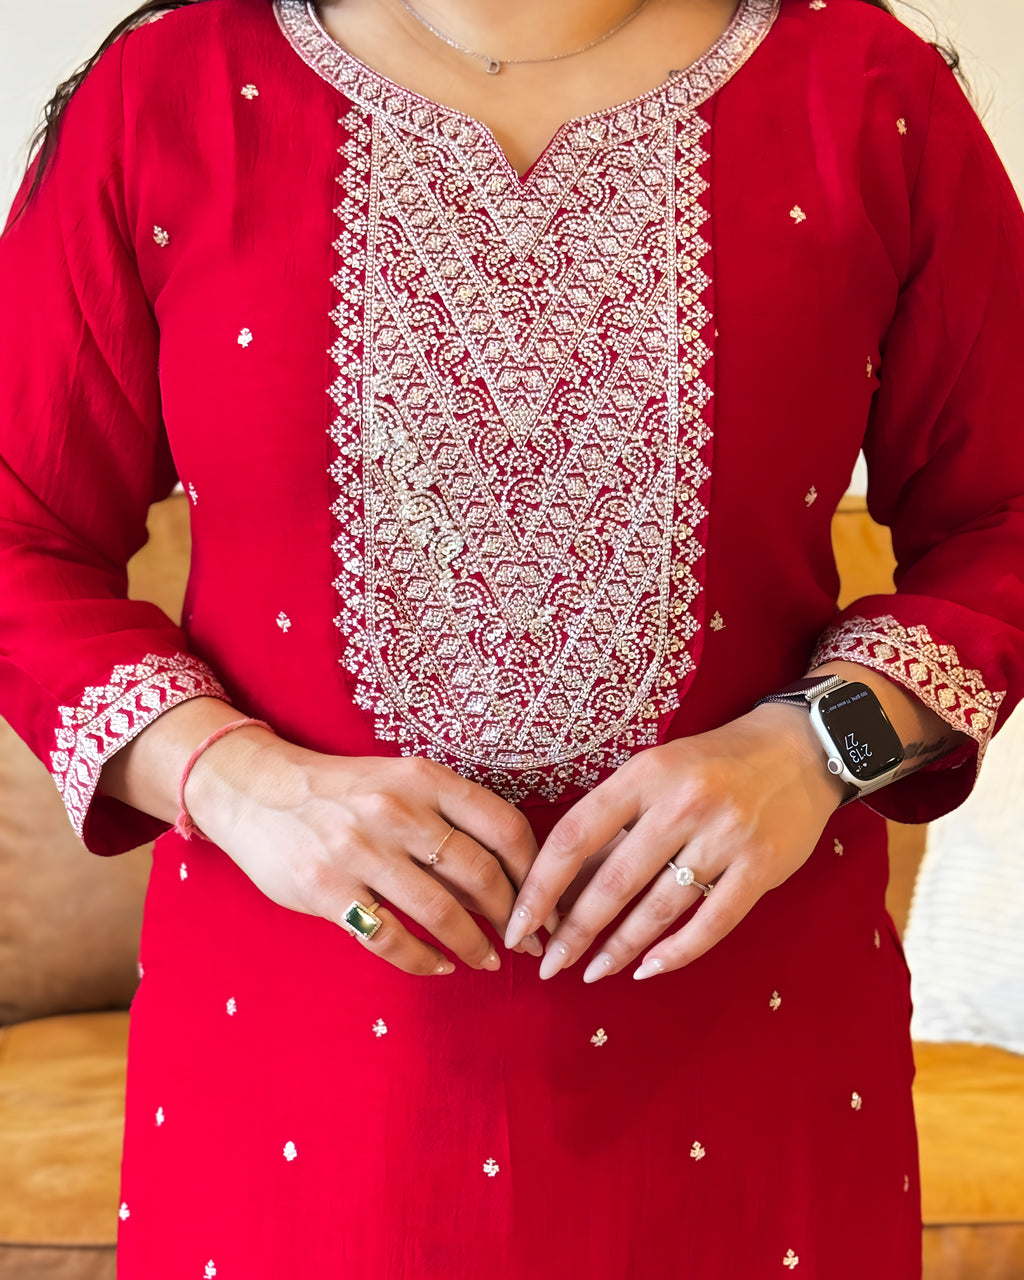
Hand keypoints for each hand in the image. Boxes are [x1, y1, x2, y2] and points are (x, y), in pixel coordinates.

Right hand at [186, 733, 547, 976]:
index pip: (504, 827)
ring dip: (475, 945)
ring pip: (441, 912)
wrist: (257, 792)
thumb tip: (510, 875)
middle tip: (527, 941)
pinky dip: (424, 960)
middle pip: (480, 874)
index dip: (535, 872)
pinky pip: (390, 939)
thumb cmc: (343, 791)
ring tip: (489, 960)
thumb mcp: (400, 783)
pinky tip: (440, 964)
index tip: (545, 901)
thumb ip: (448, 818)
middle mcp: (396, 811)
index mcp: (424, 778)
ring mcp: (359, 851)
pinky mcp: (327, 890)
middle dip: (514, 918)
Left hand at [503, 704, 845, 980]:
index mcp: (645, 774)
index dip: (541, 887)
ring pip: (658, 908)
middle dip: (575, 932)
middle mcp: (681, 804)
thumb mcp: (656, 774)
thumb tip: (562, 888)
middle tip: (551, 964)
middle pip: (613, 881)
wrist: (799, 748)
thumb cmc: (713, 764)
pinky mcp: (761, 867)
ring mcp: (725, 837)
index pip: (576, 837)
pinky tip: (647, 969)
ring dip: (619, 948)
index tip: (518, 923)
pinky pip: (711, 923)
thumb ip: (615, 826)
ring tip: (593, 971)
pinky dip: (676, 952)